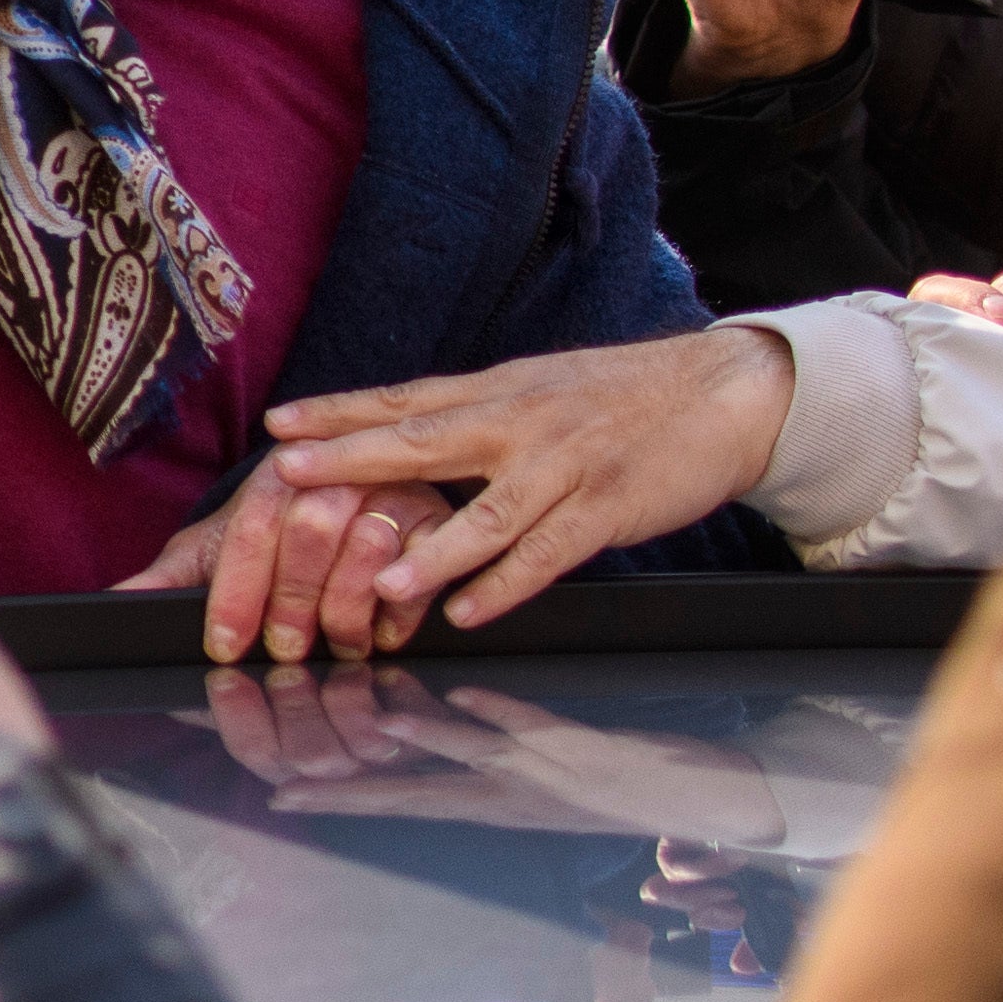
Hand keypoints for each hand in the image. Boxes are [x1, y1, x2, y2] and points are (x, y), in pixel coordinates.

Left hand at [228, 324, 800, 649]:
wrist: (721, 391)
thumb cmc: (622, 397)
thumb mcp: (539, 388)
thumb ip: (475, 414)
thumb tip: (401, 434)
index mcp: (499, 392)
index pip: (405, 400)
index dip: (341, 412)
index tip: (281, 425)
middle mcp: (521, 423)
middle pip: (425, 443)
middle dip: (352, 460)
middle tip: (290, 476)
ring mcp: (564, 467)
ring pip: (486, 514)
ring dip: (432, 550)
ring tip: (379, 582)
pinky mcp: (606, 508)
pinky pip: (548, 553)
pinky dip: (506, 584)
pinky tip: (467, 613)